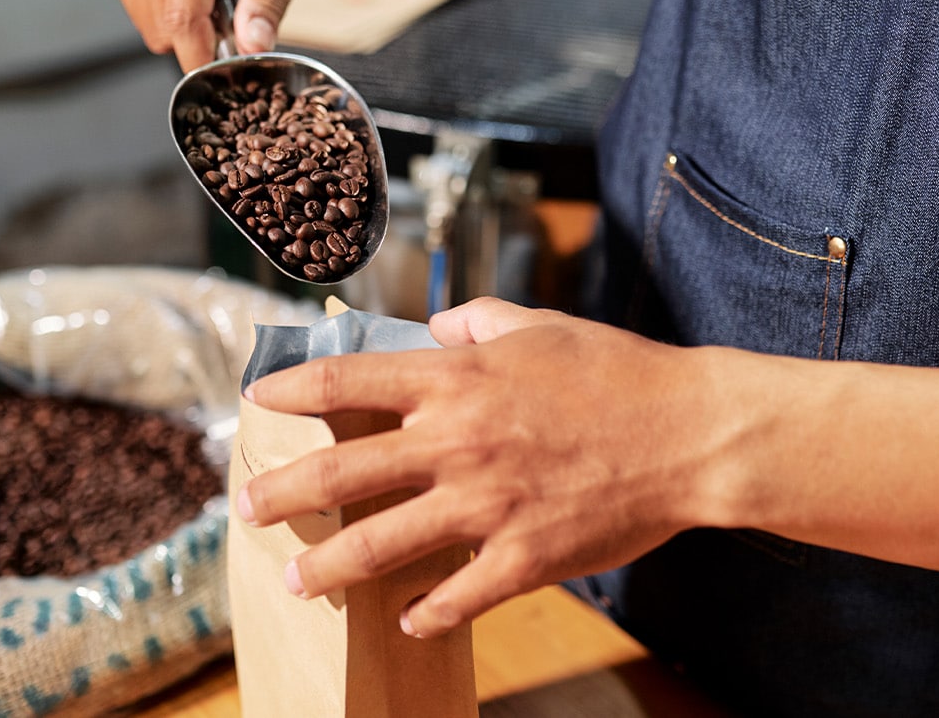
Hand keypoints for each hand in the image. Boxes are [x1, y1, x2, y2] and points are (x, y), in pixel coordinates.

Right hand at [105, 0, 318, 71]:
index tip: (222, 80)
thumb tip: (252, 45)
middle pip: (164, 26)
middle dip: (201, 39)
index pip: (183, 16)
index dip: (200, 59)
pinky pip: (140, 12)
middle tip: (236, 18)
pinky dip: (169, 14)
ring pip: (149, 25)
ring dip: (186, 26)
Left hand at [238, 297, 722, 637]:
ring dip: (327, 568)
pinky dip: (424, 612)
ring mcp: (485, 505)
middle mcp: (455, 442)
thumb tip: (440, 322)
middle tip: (247, 509)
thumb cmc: (619, 372)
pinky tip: (407, 617)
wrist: (691, 433)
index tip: (256, 399)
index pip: (347, 382)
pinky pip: (454, 597)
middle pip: (338, 473)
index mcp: (457, 380)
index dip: (289, 389)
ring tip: (299, 581)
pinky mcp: (521, 557)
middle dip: (279, 495)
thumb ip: (480, 320)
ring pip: (377, 545)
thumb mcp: (543, 325)